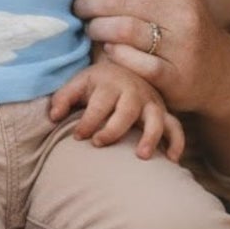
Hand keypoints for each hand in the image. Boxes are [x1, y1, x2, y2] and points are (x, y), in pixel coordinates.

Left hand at [47, 58, 184, 160]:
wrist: (125, 67)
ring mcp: (151, 102)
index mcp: (110, 84)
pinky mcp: (163, 112)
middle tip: (98, 144)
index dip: (87, 122)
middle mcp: (133, 92)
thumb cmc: (98, 83)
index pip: (99, 105)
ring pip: (156, 118)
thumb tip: (53, 116)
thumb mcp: (79, 83)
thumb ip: (63, 98)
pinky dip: (176, 142)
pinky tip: (172, 160)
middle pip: (126, 111)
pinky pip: (175, 127)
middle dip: (113, 129)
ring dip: (150, 136)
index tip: (77, 137)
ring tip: (141, 156)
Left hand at [69, 0, 229, 115]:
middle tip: (75, 6)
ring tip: (88, 27)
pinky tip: (107, 49)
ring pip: (123, 30)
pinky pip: (135, 63)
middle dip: (87, 2)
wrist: (219, 71)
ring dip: (96, 28)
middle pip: (119, 0)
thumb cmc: (184, 19)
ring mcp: (182, 47)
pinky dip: (115, 54)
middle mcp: (185, 13)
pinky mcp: (176, 79)